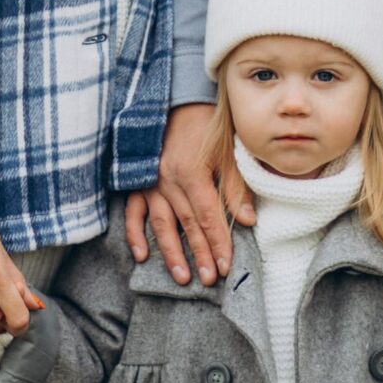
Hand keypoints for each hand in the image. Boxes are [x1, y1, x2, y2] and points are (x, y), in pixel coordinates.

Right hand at [125, 102, 253, 286]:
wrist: (175, 102)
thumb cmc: (206, 128)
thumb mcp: (227, 152)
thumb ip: (235, 187)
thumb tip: (248, 221)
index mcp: (193, 173)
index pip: (209, 216)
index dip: (218, 242)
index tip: (226, 266)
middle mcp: (169, 181)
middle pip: (187, 224)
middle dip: (199, 254)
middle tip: (209, 279)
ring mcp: (150, 183)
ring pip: (161, 223)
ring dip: (170, 252)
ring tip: (182, 277)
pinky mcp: (137, 182)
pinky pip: (134, 212)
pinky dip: (135, 233)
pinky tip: (142, 255)